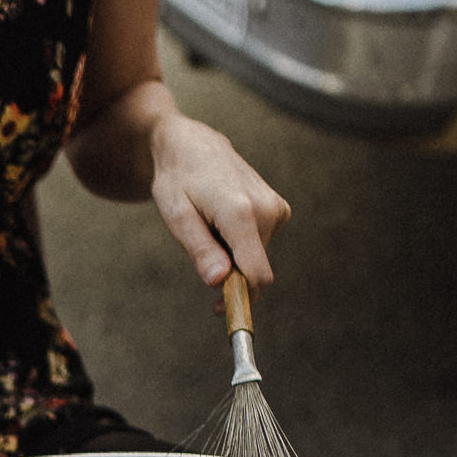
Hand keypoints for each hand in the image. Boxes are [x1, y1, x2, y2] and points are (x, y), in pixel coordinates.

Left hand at [145, 109, 290, 288]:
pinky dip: (239, 242)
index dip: (240, 300)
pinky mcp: (279, 209)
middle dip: (228, 272)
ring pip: (255, 258)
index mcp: (240, 213)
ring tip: (209, 225)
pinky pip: (259, 244)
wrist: (193, 145)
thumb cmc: (178, 180)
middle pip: (253, 269)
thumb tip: (220, 282)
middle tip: (200, 247)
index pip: (255, 274)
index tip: (219, 310)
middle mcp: (266, 209)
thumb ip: (200, 250)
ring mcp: (276, 208)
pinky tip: (222, 219)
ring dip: (231, 255)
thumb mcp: (177, 216)